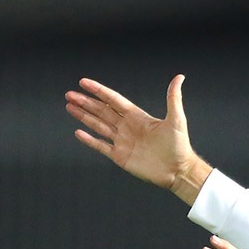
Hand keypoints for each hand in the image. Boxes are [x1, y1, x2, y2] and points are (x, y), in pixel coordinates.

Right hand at [65, 74, 211, 203]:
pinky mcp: (120, 156)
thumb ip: (173, 98)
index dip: (99, 91)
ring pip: (98, 126)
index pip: (113, 100)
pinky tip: (78, 132)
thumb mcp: (176, 120)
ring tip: (70, 107)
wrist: (178, 171)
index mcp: (137, 116)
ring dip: (84, 116)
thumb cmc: (179, 146)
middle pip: (102, 111)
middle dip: (86, 102)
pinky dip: (90, 140)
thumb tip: (179, 77)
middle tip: (70, 94)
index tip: (84, 82)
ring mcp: (122, 142)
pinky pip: (101, 146)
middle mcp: (127, 127)